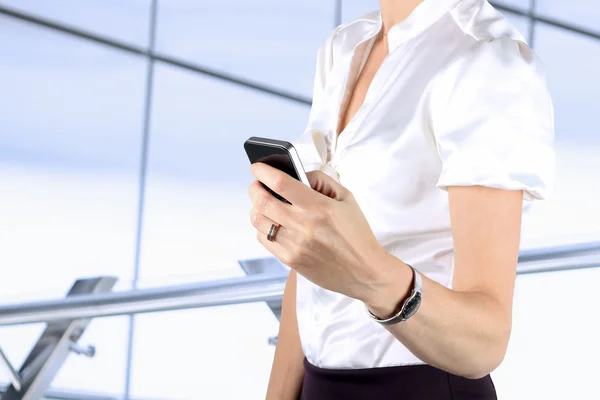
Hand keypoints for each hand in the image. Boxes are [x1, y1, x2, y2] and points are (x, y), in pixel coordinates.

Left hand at [247, 163, 391, 302]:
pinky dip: (263, 228)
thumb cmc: (357, 234)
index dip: (263, 172)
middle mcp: (303, 226)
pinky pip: (264, 240)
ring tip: (264, 204)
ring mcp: (294, 245)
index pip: (281, 183)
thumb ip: (321, 180)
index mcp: (319, 207)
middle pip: (262, 201)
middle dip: (255, 188)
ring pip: (258, 221)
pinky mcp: (290, 260)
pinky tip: (273, 223)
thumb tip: (298, 174)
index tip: (257, 167)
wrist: (365, 271)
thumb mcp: (347, 198)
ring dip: (256, 208)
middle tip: (257, 185)